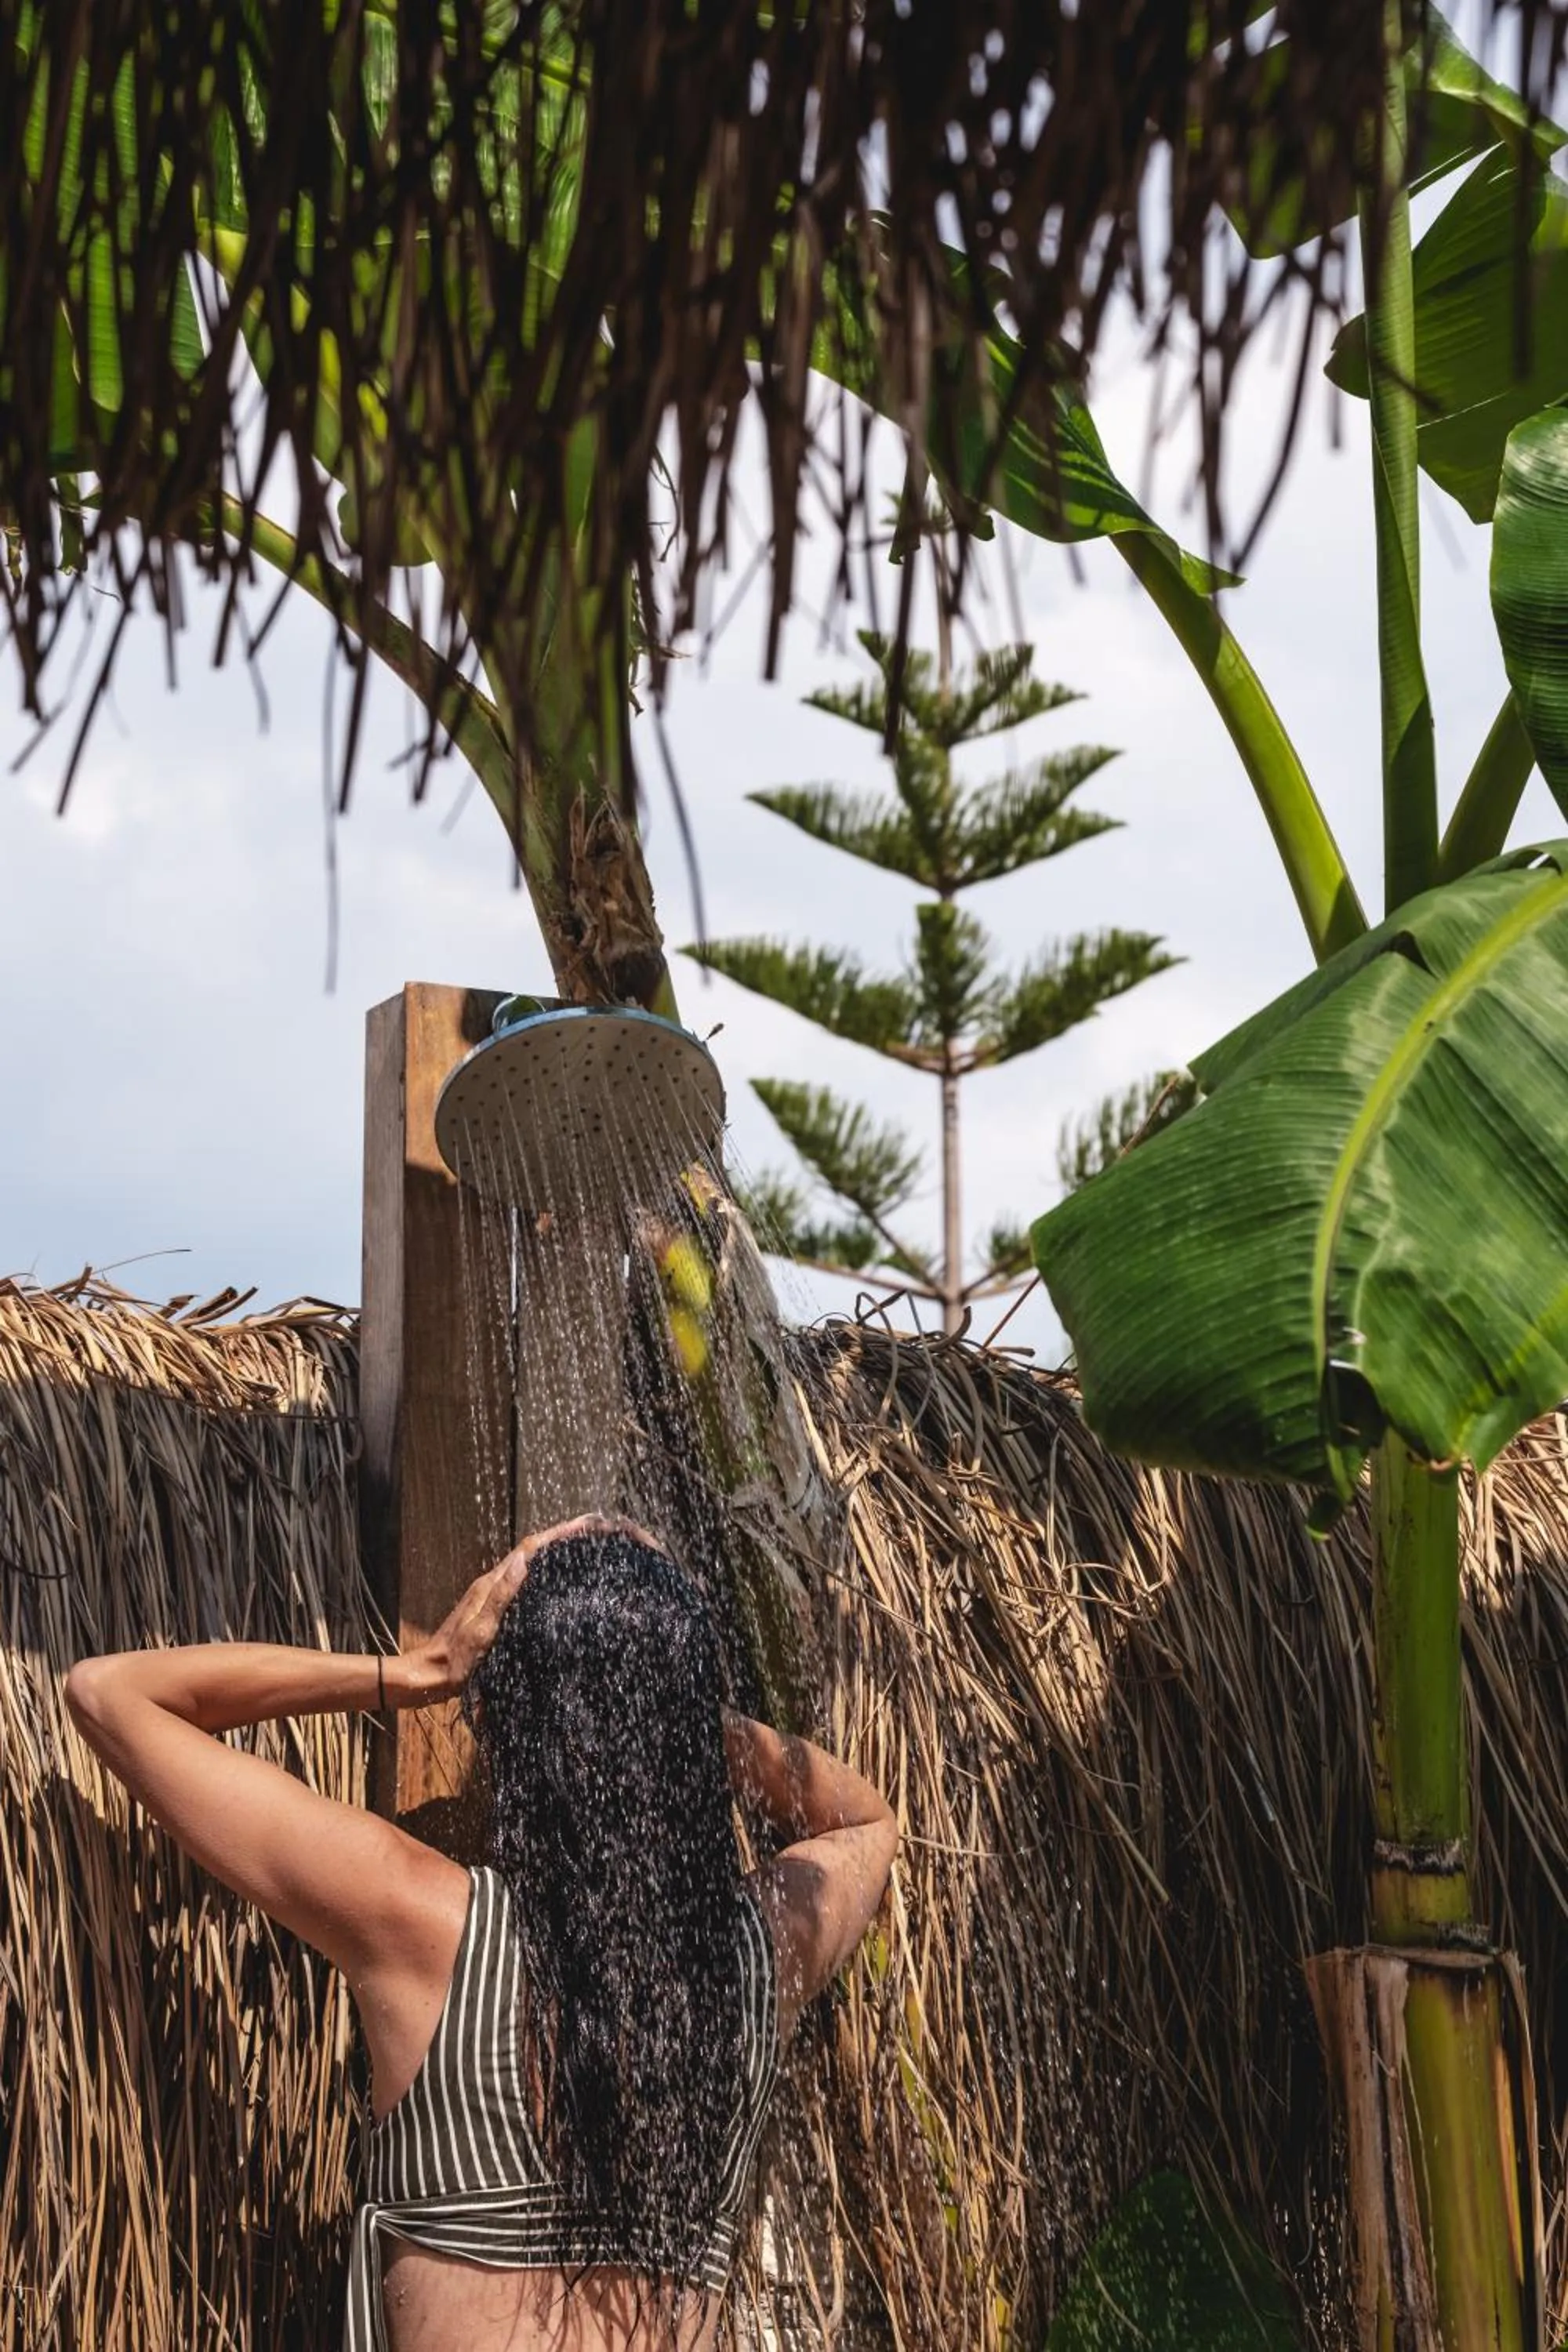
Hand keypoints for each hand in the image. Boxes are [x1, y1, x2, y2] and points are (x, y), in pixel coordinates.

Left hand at [401, 1514, 646, 1702]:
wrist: (430, 1674)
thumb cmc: (457, 1659)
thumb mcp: (482, 1630)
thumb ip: (501, 1595)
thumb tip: (524, 1559)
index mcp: (493, 1583)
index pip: (531, 1548)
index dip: (559, 1533)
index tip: (586, 1524)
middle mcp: (494, 1581)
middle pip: (533, 1548)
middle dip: (563, 1535)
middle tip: (594, 1529)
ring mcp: (493, 1592)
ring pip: (530, 1561)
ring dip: (555, 1548)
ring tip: (584, 1544)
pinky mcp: (494, 1604)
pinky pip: (526, 1578)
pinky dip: (545, 1568)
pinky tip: (557, 1576)